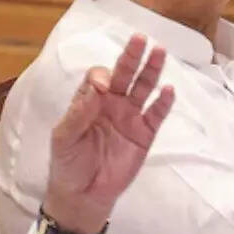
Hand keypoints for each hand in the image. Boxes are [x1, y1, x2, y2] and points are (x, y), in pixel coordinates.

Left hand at [42, 34, 174, 233]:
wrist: (82, 194)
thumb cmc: (67, 162)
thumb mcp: (65, 137)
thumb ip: (79, 112)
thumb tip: (97, 87)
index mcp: (88, 101)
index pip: (98, 78)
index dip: (102, 76)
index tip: (103, 87)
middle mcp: (110, 104)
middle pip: (124, 75)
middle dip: (131, 57)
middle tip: (140, 39)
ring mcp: (129, 119)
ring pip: (143, 89)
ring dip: (151, 71)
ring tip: (160, 51)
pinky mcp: (143, 136)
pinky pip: (155, 116)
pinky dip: (163, 104)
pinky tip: (169, 90)